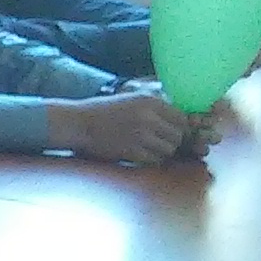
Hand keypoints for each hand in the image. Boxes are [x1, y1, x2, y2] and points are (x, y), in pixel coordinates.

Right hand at [50, 86, 194, 163]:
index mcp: (150, 101)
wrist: (78, 123)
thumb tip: (181, 122)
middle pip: (178, 136)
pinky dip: (150, 160)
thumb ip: (155, 108)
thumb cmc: (104, 111)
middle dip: (171, 142)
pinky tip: (138, 154)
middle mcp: (148, 117)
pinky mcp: (132, 151)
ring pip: (169, 150)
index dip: (179, 128)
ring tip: (147, 148)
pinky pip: (154, 160)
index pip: (181, 118)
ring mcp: (141, 135)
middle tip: (158, 143)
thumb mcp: (132, 100)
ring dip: (161, 152)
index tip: (171, 132)